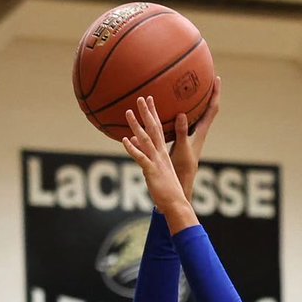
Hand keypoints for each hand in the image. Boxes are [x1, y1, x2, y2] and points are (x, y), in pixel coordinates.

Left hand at [122, 83, 219, 209]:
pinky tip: (125, 140)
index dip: (153, 114)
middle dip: (147, 113)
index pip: (159, 129)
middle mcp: (160, 154)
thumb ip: (145, 155)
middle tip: (140, 98)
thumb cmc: (167, 190)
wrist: (176, 204)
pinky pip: (141, 158)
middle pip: (154, 129)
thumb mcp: (157, 170)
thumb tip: (133, 142)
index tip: (149, 100)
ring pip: (146, 140)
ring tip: (128, 112)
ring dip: (136, 126)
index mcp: (163, 153)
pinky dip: (133, 148)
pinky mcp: (152, 171)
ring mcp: (156, 162)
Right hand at [168, 78, 219, 198]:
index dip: (215, 94)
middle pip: (205, 107)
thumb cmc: (183, 169)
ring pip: (195, 113)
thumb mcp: (181, 149)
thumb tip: (182, 114)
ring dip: (193, 101)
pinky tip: (170, 106)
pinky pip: (182, 120)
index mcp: (201, 132)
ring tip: (188, 87)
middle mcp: (197, 131)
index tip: (216, 79)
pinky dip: (178, 110)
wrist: (180, 183)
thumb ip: (182, 132)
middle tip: (203, 76)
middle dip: (205, 92)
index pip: (212, 109)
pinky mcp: (182, 138)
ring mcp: (190, 135)